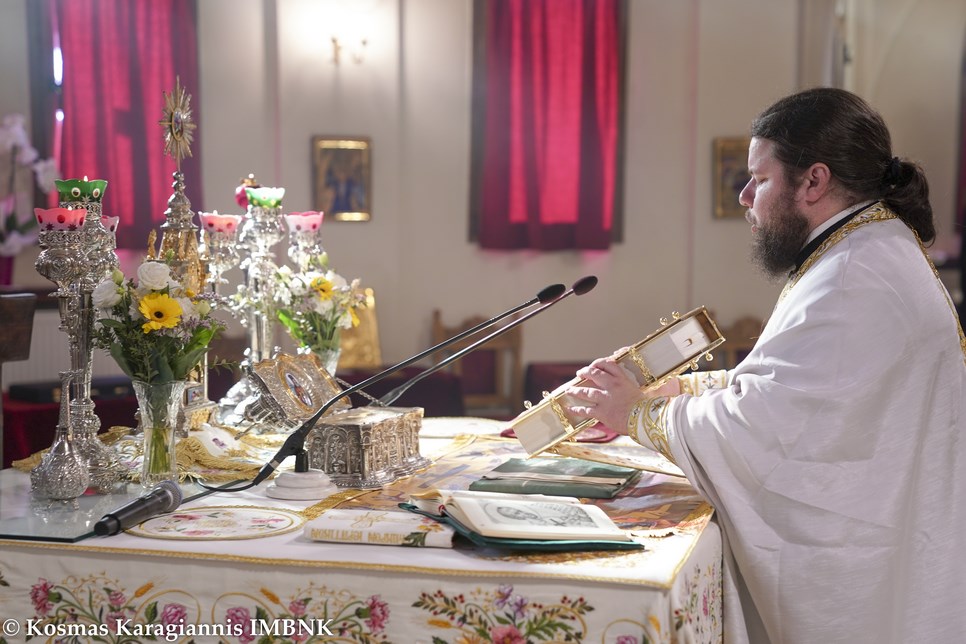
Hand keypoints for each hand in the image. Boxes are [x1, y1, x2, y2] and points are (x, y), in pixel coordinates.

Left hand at [566, 358, 681, 434]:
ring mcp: (605, 399)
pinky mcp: (601, 412)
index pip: (610, 365)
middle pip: (594, 374)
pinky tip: (571, 409)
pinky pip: (586, 410)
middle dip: (585, 372)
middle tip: (580, 373)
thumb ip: (652, 388)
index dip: (601, 362)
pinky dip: (577, 409)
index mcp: (624, 379)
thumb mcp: (652, 393)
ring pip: (586, 392)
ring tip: (570, 390)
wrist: (644, 420)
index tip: (596, 364)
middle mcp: (612, 386)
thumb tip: (670, 384)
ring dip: (576, 391)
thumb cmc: (651, 408)